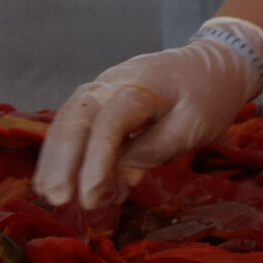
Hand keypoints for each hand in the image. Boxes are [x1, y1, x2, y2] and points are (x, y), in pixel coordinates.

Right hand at [34, 18, 262, 208]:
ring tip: (47, 195)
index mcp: (140, 86)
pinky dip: (62, 151)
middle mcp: (111, 83)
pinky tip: (54, 178)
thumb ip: (156, 148)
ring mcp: (102, 88)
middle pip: (76, 119)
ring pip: (67, 120)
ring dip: (54, 158)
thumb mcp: (194, 124)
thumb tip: (122, 176)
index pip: (109, 124)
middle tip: (57, 199)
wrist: (214, 63)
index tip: (89, 197)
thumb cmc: (208, 94)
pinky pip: (74, 124)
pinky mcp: (100, 100)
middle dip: (62, 161)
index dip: (96, 162)